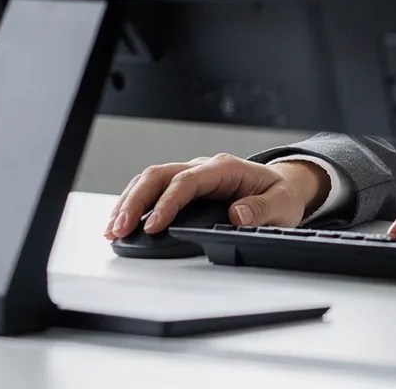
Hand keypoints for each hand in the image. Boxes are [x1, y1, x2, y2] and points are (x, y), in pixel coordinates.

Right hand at [102, 154, 329, 239]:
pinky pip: (154, 188)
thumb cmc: (281, 195)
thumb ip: (263, 210)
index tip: (153, 226)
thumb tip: (238, 215)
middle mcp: (204, 167)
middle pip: (160, 175)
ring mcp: (192, 174)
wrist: (283, 187)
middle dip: (136, 201)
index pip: (187, 181)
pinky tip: (121, 221)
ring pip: (151, 179)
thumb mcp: (282, 205)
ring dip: (129, 202)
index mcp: (225, 168)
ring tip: (112, 229)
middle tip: (120, 229)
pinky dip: (134, 202)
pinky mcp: (184, 185)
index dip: (167, 203)